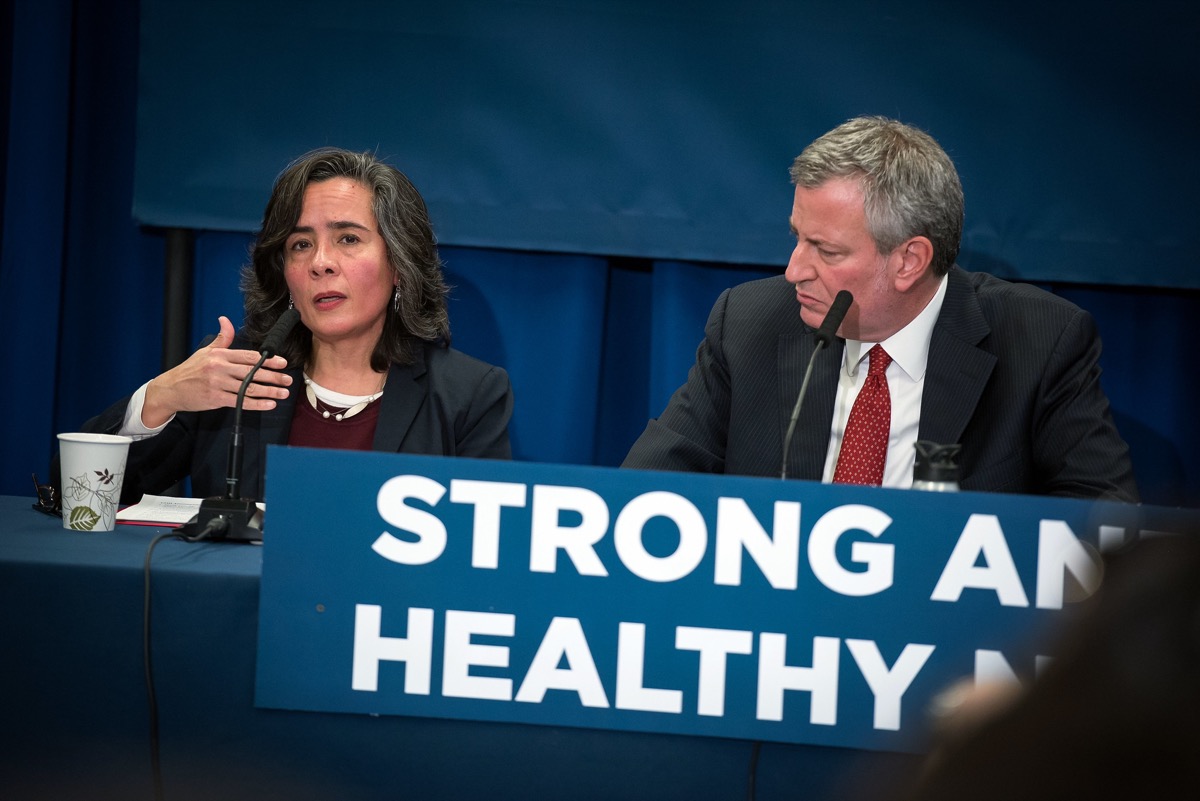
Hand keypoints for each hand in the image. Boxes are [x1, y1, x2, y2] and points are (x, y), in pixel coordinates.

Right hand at [141, 316, 292, 427]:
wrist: (170, 389)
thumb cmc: (190, 370)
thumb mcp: (205, 351)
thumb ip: (221, 338)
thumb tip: (225, 319)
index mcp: (219, 355)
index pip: (248, 356)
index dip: (267, 360)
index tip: (282, 363)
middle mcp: (219, 368)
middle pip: (252, 372)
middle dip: (273, 376)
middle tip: (288, 380)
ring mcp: (217, 384)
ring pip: (249, 388)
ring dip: (269, 391)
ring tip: (283, 393)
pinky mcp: (215, 399)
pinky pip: (240, 402)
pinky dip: (257, 404)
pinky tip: (269, 405)